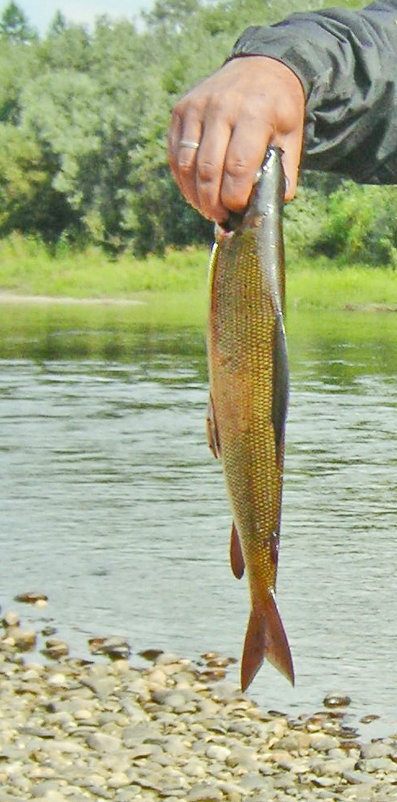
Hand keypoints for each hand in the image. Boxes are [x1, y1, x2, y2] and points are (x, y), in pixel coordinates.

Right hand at [168, 55, 304, 221]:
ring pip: (187, 164)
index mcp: (254, 113)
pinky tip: (195, 192)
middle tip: (220, 217)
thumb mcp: (292, 134)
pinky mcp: (181, 109)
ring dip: (195, 194)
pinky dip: (183, 179)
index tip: (238, 210)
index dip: (235, 196)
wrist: (260, 66)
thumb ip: (284, 171)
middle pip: (209, 169)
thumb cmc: (278, 108)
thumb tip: (271, 205)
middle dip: (213, 201)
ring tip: (207, 208)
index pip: (238, 165)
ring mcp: (197, 107)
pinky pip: (176, 153)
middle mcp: (222, 107)